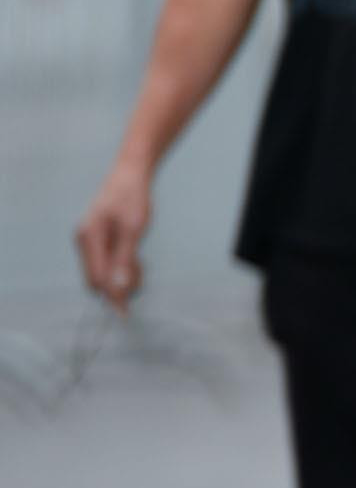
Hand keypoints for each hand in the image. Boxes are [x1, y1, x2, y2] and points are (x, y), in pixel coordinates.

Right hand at [74, 161, 153, 313]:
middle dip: (119, 283)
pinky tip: (135, 257)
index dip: (111, 295)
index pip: (97, 278)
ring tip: (140, 261)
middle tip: (140, 271)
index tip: (125, 312)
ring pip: (103, 272)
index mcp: (89, 238)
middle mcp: (84, 241)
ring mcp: (89, 241)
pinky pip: (107, 263)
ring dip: (123, 274)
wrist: (130, 176)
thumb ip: (125, 259)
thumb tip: (118, 287)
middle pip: (97, 278)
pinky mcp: (97, 241)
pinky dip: (122, 265)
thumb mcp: (133, 229)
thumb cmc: (132, 199)